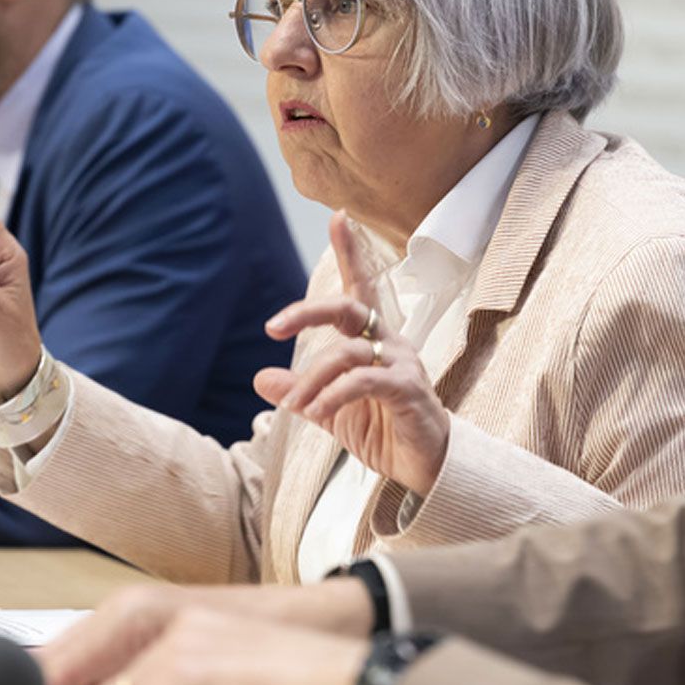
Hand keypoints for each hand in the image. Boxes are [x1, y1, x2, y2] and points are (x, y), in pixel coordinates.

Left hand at [257, 212, 451, 495]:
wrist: (424, 467)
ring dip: (313, 380)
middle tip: (273, 326)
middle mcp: (390, 342)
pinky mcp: (408, 389)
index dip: (350, 252)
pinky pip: (364, 381)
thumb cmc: (383, 430)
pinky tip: (316, 413)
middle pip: (349, 307)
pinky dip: (334, 395)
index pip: (359, 288)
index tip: (339, 216)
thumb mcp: (329, 410)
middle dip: (308, 311)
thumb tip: (260, 377)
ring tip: (297, 406)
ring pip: (347, 352)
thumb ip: (299, 390)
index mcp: (372, 340)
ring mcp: (402, 364)